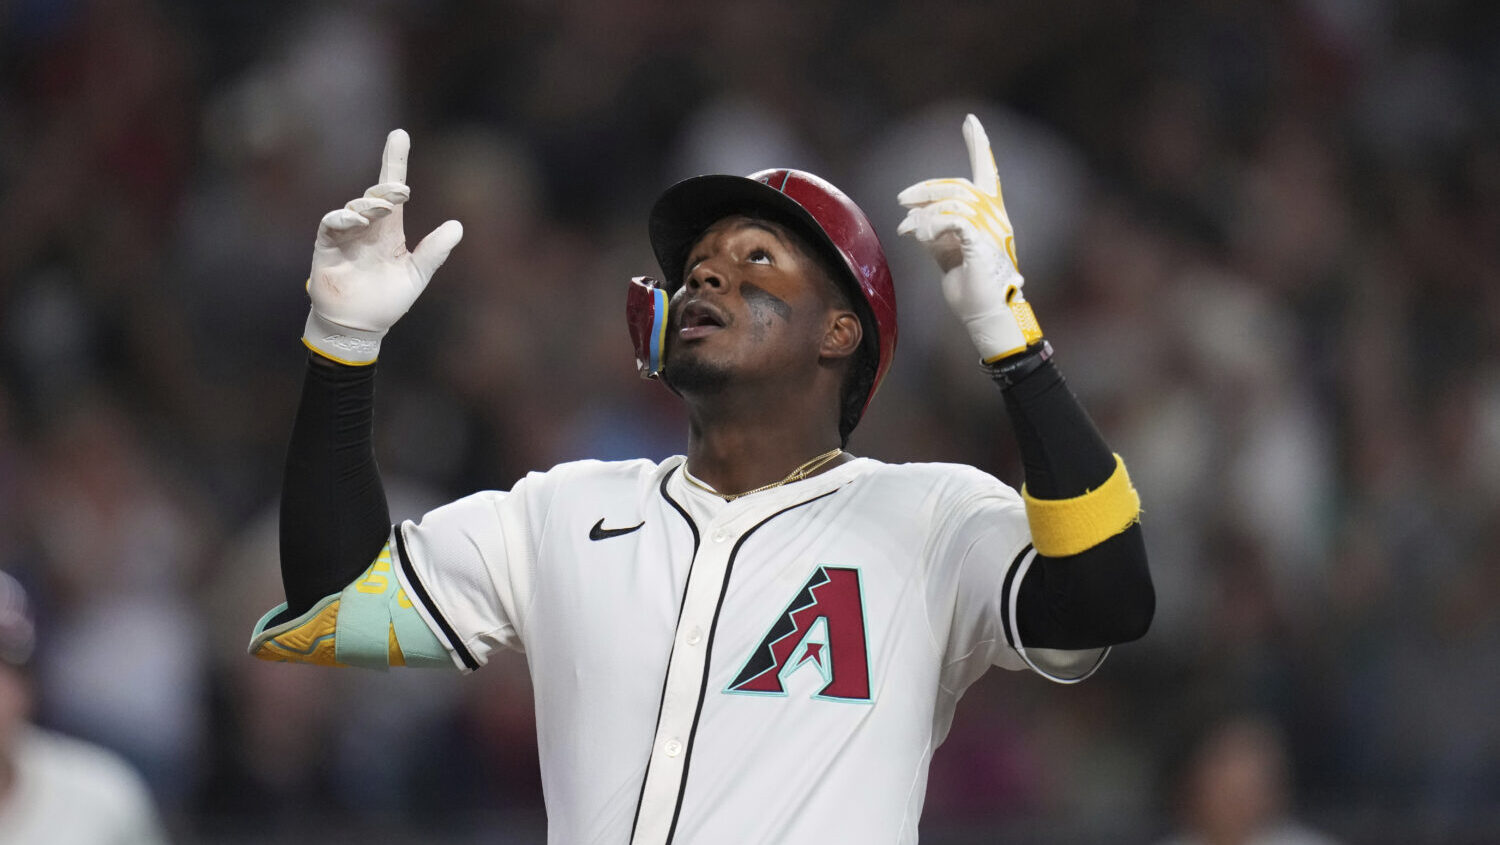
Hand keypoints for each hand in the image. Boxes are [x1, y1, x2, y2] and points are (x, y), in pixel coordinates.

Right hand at [303, 129, 463, 364]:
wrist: (360, 326)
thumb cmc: (387, 299)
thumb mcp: (416, 275)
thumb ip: (434, 251)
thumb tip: (457, 226)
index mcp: (389, 230)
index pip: (393, 190)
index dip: (395, 162)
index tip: (400, 135)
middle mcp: (368, 226)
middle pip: (376, 194)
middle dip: (387, 186)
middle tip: (401, 188)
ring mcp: (346, 234)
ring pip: (356, 206)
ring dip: (369, 204)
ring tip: (382, 209)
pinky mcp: (326, 245)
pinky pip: (332, 224)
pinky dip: (343, 218)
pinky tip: (357, 219)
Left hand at [896, 114, 1041, 362]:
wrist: (984, 315)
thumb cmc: (969, 287)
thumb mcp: (946, 253)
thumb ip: (934, 231)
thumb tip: (914, 219)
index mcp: (990, 216)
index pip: (986, 172)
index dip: (979, 145)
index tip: (970, 122)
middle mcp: (995, 218)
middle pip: (959, 186)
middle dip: (927, 188)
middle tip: (902, 199)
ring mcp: (992, 229)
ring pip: (954, 200)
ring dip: (924, 210)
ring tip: (909, 227)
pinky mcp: (982, 243)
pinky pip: (953, 220)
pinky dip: (931, 224)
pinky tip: (917, 234)